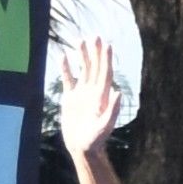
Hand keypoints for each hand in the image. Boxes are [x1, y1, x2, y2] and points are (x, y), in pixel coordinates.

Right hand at [52, 33, 121, 157]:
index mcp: (102, 96)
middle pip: (95, 67)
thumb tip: (119, 93)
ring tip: (80, 40)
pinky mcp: (70, 98)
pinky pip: (68, 79)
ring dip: (82, 56)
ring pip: (83, 70)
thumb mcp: (104, 127)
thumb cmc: (95, 140)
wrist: (82, 147)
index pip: (105, 73)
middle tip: (95, 36)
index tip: (107, 44)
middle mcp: (93, 91)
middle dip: (95, 52)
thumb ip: (112, 111)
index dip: (106, 59)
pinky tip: (63, 56)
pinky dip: (65, 68)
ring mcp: (82, 93)